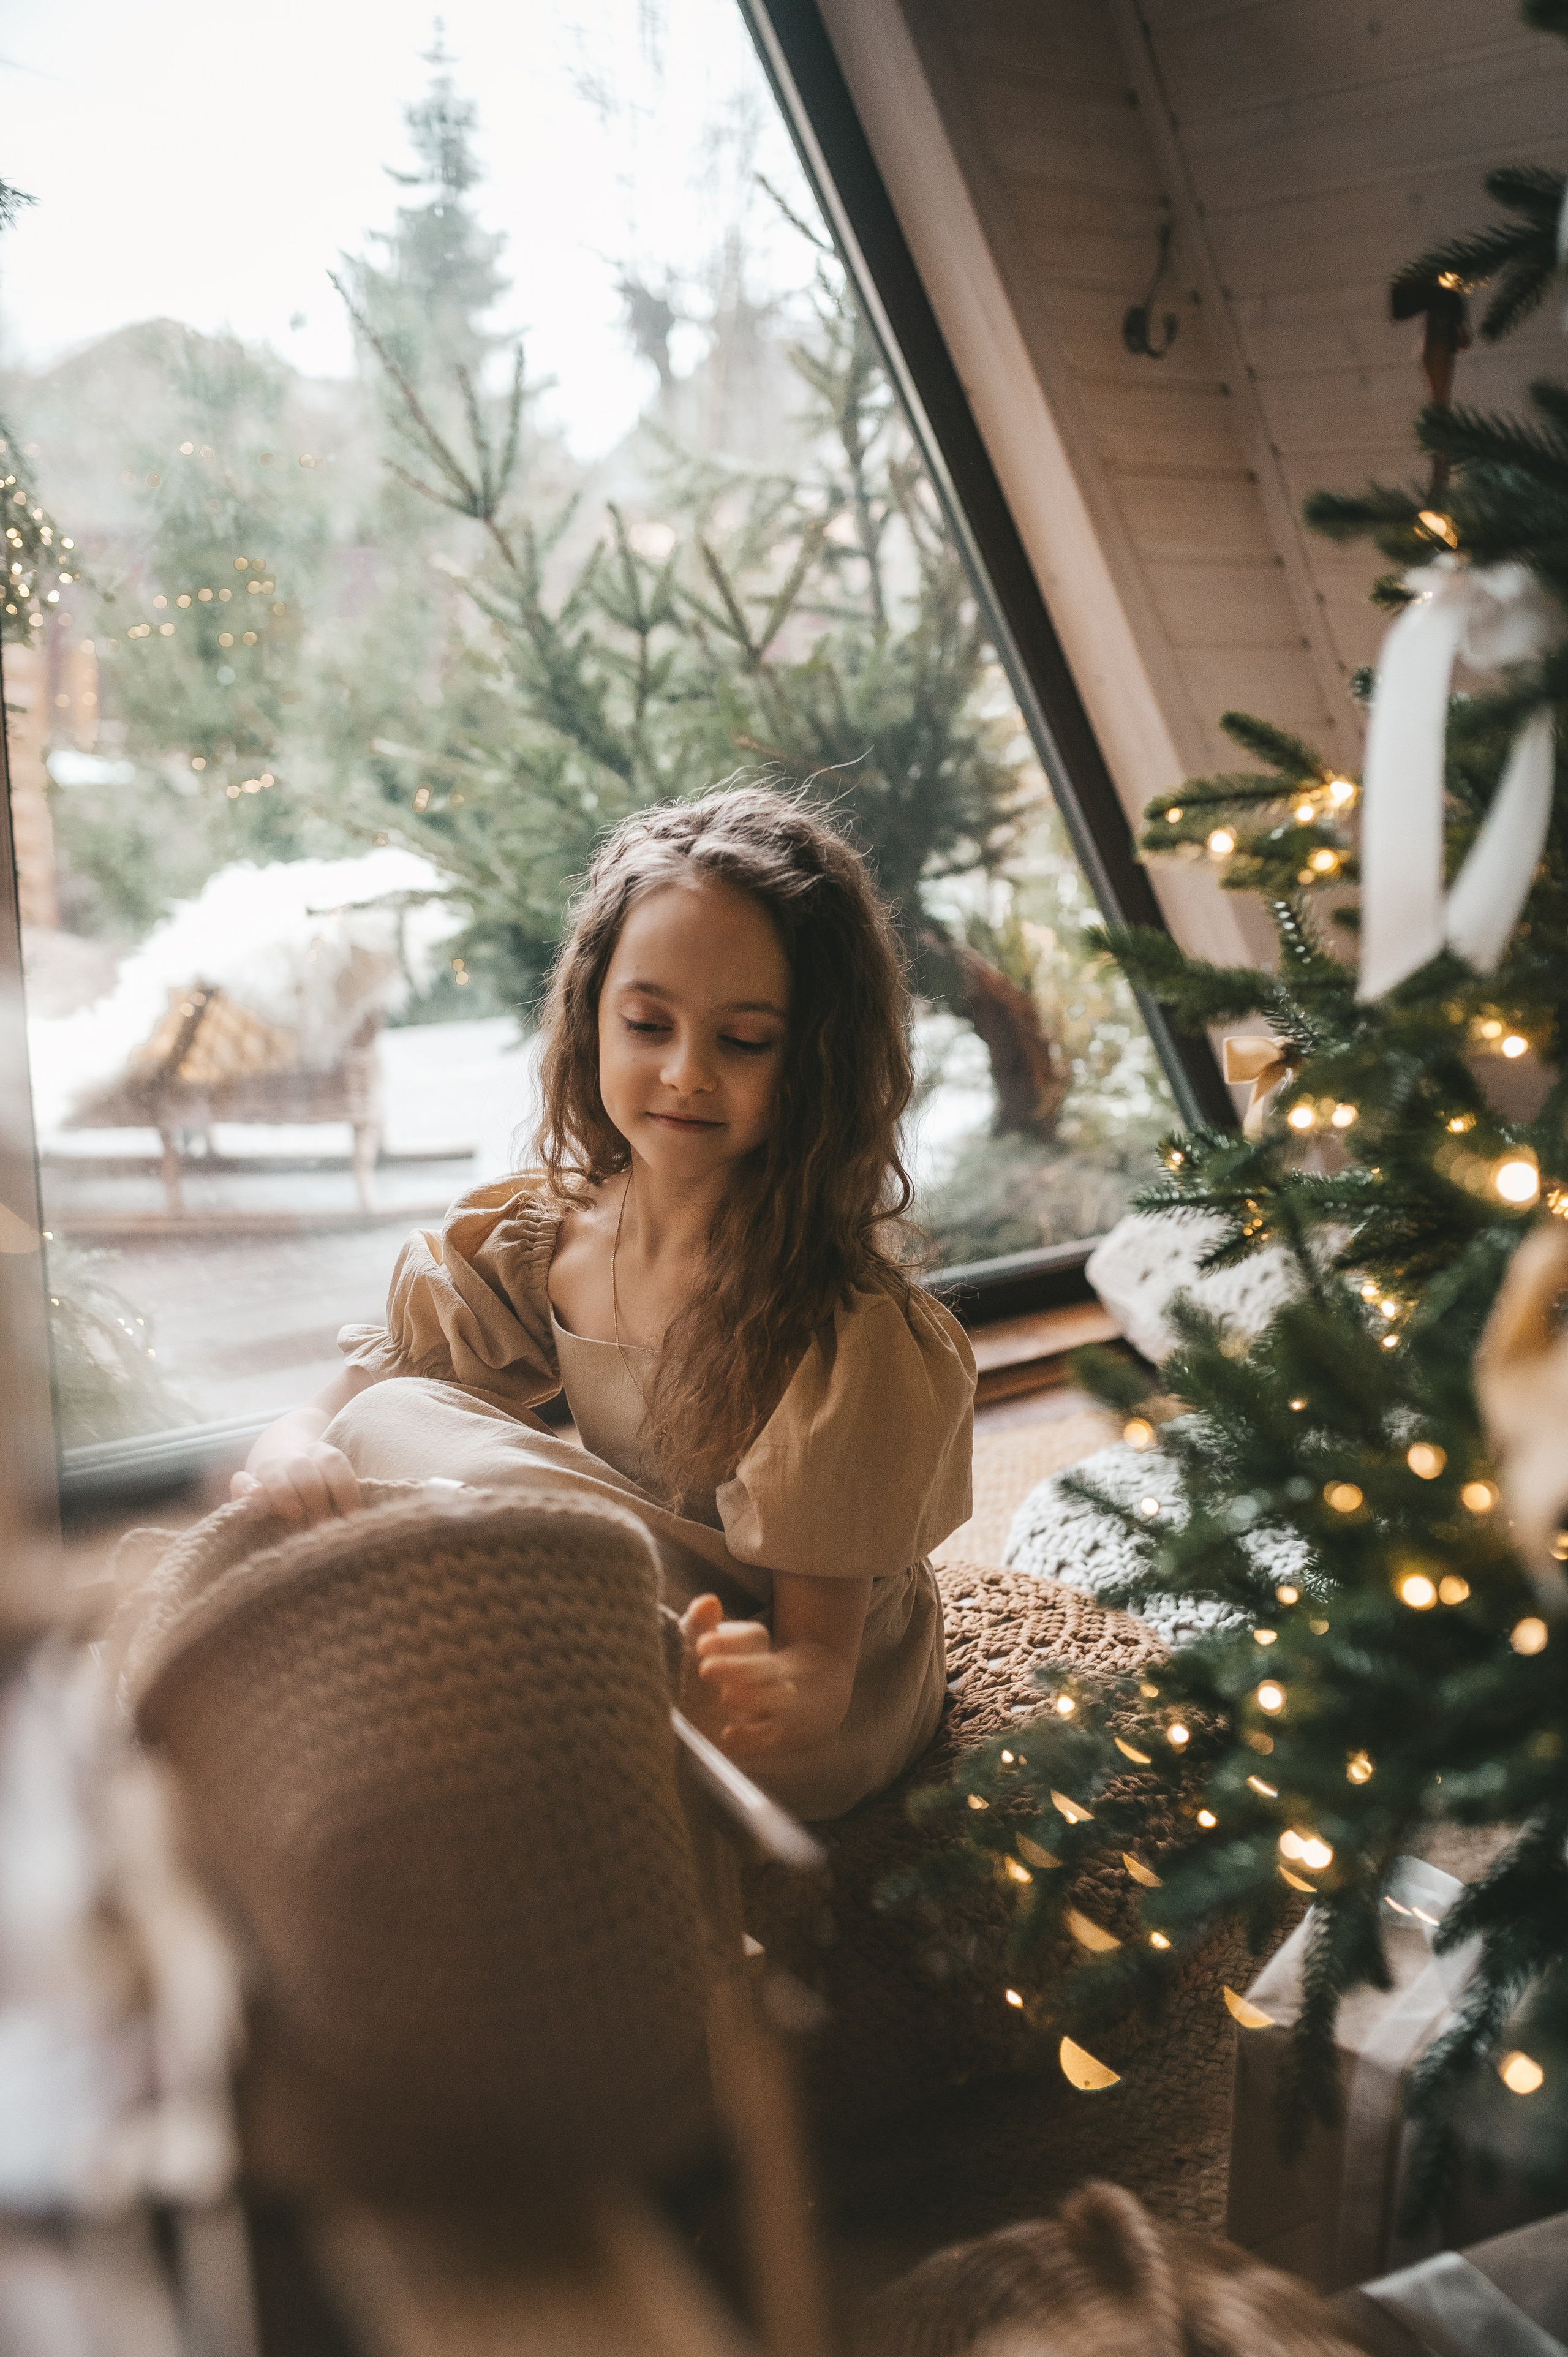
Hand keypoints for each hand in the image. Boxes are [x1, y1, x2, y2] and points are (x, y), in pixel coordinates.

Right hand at [230, 1442, 361, 1527]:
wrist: (282, 1456)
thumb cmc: (318, 1487)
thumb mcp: (334, 1486)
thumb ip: (343, 1500)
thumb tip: (362, 1524)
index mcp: (320, 1454)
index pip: (333, 1462)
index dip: (345, 1487)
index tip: (353, 1515)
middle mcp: (294, 1458)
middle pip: (305, 1468)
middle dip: (315, 1496)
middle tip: (325, 1525)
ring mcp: (268, 1468)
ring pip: (275, 1470)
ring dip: (286, 1492)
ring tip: (295, 1513)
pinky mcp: (246, 1482)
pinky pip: (240, 1480)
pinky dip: (245, 1487)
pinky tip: (254, 1498)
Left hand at [695, 1609, 795, 1755]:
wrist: (698, 1708)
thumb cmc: (694, 1665)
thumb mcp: (692, 1642)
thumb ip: (699, 1623)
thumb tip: (709, 1602)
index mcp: (748, 1647)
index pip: (755, 1636)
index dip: (731, 1639)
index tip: (701, 1645)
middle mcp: (764, 1673)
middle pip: (768, 1666)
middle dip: (740, 1667)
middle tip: (705, 1670)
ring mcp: (768, 1703)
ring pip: (781, 1696)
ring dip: (757, 1697)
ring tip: (726, 1697)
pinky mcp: (762, 1732)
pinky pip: (771, 1733)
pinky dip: (752, 1736)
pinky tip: (727, 1734)